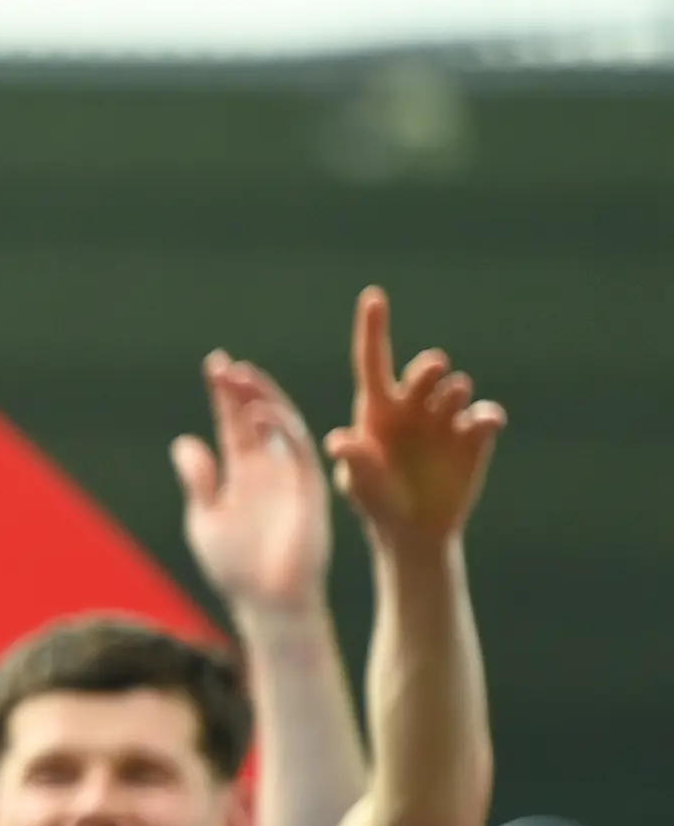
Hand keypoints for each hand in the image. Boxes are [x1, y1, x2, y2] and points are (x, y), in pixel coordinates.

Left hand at [174, 352, 333, 619]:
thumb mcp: (205, 519)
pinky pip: (300, 450)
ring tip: (239, 376)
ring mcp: (290, 475)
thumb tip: (184, 442)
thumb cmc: (236, 567)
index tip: (214, 366)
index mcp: (242, 474)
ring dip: (261, 399)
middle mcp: (268, 469)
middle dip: (240, 389)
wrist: (269, 601)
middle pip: (254, 417)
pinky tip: (258, 413)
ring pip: (280, 425)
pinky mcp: (309, 487)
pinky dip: (281, 428)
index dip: (224, 396)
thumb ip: (199, 481)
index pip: (233, 424)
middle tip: (222, 364)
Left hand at [324, 288, 502, 549]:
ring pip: (456, 388)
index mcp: (377, 409)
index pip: (373, 362)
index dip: (374, 329)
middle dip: (428, 368)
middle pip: (422, 373)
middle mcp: (413, 406)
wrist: (414, 529)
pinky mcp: (474, 435)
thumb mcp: (361, 486)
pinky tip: (486, 421)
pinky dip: (488, 414)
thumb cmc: (377, 502)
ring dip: (455, 390)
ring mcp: (445, 418)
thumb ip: (355, 462)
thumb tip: (338, 440)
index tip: (374, 296)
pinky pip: (485, 415)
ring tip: (455, 396)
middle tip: (432, 368)